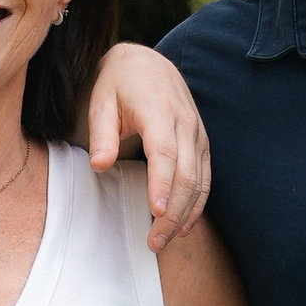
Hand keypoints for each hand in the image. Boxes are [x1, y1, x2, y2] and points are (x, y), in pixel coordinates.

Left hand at [89, 40, 209, 249]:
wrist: (147, 63)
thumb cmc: (118, 83)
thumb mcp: (101, 101)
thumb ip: (101, 134)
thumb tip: (99, 165)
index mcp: (158, 109)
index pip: (164, 152)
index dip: (161, 183)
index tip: (156, 212)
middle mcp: (184, 122)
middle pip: (186, 174)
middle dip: (172, 212)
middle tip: (153, 242)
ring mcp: (197, 133)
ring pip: (200, 180)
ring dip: (185, 214)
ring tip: (165, 241)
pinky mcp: (202, 142)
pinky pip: (206, 177)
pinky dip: (197, 204)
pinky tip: (185, 226)